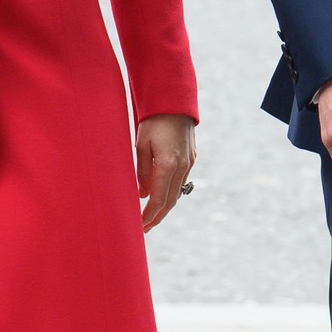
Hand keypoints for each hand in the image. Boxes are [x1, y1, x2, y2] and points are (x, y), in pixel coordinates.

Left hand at [137, 114, 195, 231]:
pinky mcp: (191, 158)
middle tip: (145, 229)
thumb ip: (142, 172)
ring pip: (177, 193)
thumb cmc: (153, 121)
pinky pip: (180, 182)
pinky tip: (161, 197)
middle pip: (170, 201)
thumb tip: (143, 194)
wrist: (174, 102)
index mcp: (167, 164)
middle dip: (157, 217)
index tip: (140, 227)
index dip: (149, 216)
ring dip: (164, 207)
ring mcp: (189, 163)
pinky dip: (170, 193)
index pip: (158, 199)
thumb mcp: (141, 145)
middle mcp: (181, 167)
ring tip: (151, 217)